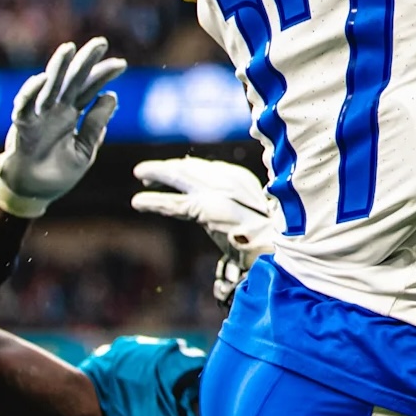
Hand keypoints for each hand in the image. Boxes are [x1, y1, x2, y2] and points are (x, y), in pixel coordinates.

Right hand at [0, 38, 124, 218]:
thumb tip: (111, 96)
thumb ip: (95, 126)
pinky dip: (30, 93)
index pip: (90, 89)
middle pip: (72, 80)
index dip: (104, 76)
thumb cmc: (57, 173)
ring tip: (69, 48)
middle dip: (86, 61)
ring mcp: (38, 116)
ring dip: (58, 68)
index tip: (122, 64)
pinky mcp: (21, 126)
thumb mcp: (84, 151)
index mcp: (71, 114)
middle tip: (101, 42)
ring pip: (49, 87)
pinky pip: (24, 107)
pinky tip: (41, 79)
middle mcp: (55, 109)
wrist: (32, 193)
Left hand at [131, 157, 281, 307]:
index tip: (176, 169)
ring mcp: (216, 193)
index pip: (211, 168)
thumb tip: (212, 210)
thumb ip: (237, 207)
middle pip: (192, 168)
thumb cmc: (272, 238)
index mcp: (243, 180)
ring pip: (179, 178)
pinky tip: (139, 202)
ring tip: (140, 173)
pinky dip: (154, 201)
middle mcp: (229, 180)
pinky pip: (173, 204)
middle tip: (148, 171)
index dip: (189, 168)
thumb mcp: (256, 215)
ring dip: (157, 174)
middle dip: (169, 168)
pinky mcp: (204, 209)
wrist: (276, 248)